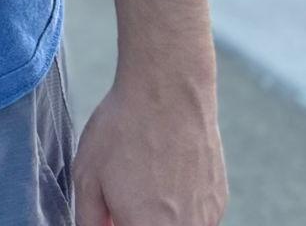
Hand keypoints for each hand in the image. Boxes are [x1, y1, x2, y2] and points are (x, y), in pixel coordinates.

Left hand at [73, 72, 226, 225]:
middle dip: (135, 217)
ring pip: (176, 225)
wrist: (167, 92)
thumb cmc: (124, 130)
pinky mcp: (219, 203)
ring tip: (146, 175)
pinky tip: (167, 170)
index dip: (116, 220)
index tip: (111, 210)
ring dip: (159, 214)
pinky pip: (195, 215)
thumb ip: (89, 218)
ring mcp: (206, 220)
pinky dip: (179, 203)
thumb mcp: (86, 175)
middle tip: (125, 191)